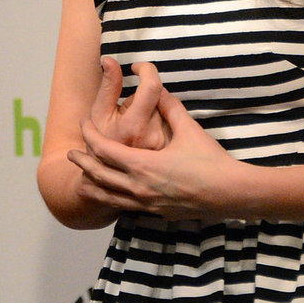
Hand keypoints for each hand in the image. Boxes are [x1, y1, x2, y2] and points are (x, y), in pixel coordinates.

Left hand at [68, 88, 242, 220]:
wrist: (232, 194)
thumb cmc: (211, 161)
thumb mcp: (188, 129)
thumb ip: (170, 107)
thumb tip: (159, 89)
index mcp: (143, 165)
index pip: (104, 150)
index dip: (90, 136)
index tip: (83, 124)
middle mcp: (139, 188)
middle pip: (99, 176)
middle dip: (83, 163)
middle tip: (71, 153)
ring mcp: (147, 204)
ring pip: (109, 197)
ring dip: (93, 185)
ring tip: (82, 179)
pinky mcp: (157, 213)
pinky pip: (126, 206)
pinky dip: (112, 198)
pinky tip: (112, 194)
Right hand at [90, 58, 170, 150]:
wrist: (112, 178)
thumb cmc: (103, 142)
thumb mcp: (100, 113)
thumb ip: (108, 86)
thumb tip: (110, 60)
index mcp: (134, 126)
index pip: (152, 86)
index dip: (146, 70)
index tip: (137, 68)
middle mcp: (154, 136)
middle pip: (159, 97)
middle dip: (145, 97)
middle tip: (131, 111)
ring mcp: (167, 145)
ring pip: (166, 110)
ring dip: (154, 110)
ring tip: (139, 126)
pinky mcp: (174, 151)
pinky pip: (174, 124)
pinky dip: (163, 123)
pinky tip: (151, 135)